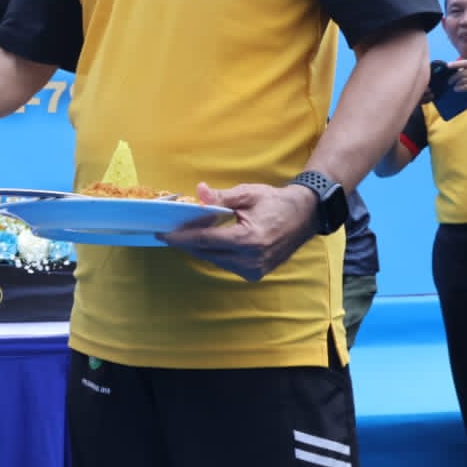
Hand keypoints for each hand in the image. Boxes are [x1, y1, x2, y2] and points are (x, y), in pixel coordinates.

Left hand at [157, 182, 316, 281]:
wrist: (305, 216)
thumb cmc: (275, 202)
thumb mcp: (247, 194)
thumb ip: (220, 197)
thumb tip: (197, 192)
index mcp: (248, 240)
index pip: (205, 241)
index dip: (181, 237)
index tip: (162, 234)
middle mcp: (250, 260)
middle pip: (206, 253)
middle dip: (187, 241)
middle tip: (172, 230)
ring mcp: (254, 270)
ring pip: (214, 260)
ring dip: (201, 247)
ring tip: (191, 231)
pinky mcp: (256, 274)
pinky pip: (226, 263)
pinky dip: (215, 252)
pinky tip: (211, 239)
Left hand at [444, 59, 466, 100]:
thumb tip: (453, 68)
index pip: (464, 62)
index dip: (455, 64)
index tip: (447, 66)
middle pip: (462, 72)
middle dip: (454, 77)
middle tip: (449, 81)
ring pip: (464, 80)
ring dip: (457, 84)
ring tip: (454, 86)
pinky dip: (461, 88)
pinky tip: (457, 89)